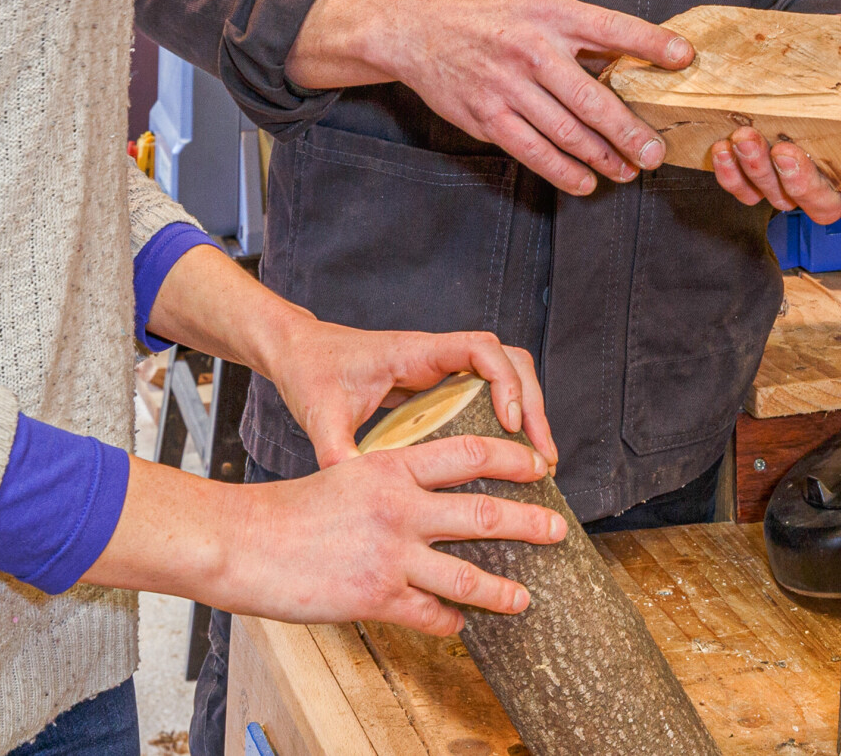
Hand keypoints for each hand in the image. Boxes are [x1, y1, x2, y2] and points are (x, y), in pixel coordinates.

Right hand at [221, 435, 567, 633]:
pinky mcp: (375, 597)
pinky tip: (462, 625)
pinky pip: (430, 615)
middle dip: (529, 524)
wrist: (243, 541)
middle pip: (484, 513)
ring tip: (525, 598)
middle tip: (559, 530)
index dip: (512, 458)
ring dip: (503, 590)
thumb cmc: (290, 510)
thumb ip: (392, 482)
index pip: (469, 453)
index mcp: (392, 467)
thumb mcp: (348, 474)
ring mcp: (390, 555)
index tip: (539, 466)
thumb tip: (431, 493)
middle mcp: (399, 507)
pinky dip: (451, 622)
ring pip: (467, 576)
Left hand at [266, 320, 556, 468]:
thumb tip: (353, 491)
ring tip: (539, 459)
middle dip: (533, 404)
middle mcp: (437, 355)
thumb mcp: (320, 413)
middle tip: (542, 455)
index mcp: (415, 352)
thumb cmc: (310, 371)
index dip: (504, 381)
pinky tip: (508, 458)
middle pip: (509, 362)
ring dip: (528, 410)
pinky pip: (488, 392)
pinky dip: (507, 418)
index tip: (508, 423)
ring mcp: (441, 369)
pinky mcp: (437, 385)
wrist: (299, 352)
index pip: (481, 348)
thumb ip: (335, 449)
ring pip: (506, 375)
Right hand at [286, 0, 694, 194]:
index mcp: (550, 13)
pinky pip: (533, 152)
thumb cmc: (489, 16)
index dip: (651, 42)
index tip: (685, 58)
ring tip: (628, 172)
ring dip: (603, 158)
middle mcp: (530, 49)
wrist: (418, 27)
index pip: (610, 27)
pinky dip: (563, 172)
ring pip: (565, 133)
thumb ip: (581, 30)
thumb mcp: (536, 4)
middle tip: (656, 153)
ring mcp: (506, 86)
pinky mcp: (486, 116)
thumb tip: (640, 54)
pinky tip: (585, 181)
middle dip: (630, 130)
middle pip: (591, 98)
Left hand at [709, 126, 840, 225]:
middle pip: (794, 199)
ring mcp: (781, 177)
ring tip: (744, 139)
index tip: (795, 158)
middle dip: (784, 176)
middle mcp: (811, 186)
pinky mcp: (757, 166)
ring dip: (751, 168)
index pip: (828, 205)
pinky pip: (739, 182)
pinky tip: (723, 148)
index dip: (811, 189)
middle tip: (779, 148)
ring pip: (763, 191)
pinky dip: (728, 170)